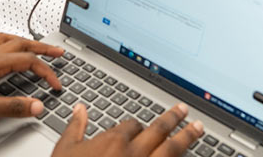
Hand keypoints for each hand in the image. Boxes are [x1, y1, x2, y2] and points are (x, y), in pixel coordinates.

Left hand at [0, 32, 62, 129]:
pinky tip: (13, 52)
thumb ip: (13, 107)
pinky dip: (12, 44)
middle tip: (59, 52)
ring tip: (39, 47)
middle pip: (21, 43)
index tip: (56, 85)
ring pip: (9, 41)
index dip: (46, 72)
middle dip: (42, 47)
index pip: (27, 60)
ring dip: (27, 42)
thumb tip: (38, 105)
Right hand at [52, 102, 203, 156]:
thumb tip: (79, 109)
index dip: (138, 126)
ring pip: (171, 151)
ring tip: (197, 128)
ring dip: (186, 138)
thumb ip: (74, 128)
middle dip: (173, 119)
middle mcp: (134, 154)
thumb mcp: (65, 150)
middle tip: (185, 111)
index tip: (142, 126)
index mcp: (114, 142)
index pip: (133, 125)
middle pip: (159, 131)